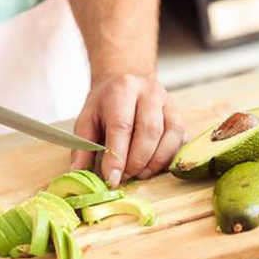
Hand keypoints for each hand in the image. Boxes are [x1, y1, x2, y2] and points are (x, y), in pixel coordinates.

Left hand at [71, 73, 185, 186]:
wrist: (126, 80)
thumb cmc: (105, 103)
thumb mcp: (87, 119)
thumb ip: (83, 146)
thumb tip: (78, 172)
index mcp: (121, 89)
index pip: (121, 126)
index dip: (118, 156)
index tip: (112, 179)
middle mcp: (148, 92)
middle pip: (149, 131)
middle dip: (137, 161)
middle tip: (125, 177)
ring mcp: (167, 102)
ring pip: (169, 136)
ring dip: (155, 162)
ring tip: (139, 174)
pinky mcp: (178, 113)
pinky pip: (180, 139)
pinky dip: (168, 158)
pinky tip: (154, 166)